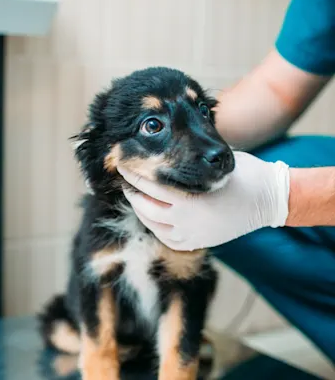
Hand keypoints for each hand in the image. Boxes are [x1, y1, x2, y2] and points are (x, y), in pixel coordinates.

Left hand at [117, 151, 289, 250]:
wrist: (269, 201)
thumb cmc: (244, 174)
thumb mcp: (215, 163)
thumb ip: (189, 163)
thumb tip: (164, 149)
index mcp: (189, 197)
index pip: (149, 185)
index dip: (133, 174)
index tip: (121, 164)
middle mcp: (186, 220)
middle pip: (145, 206)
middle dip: (131, 191)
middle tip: (124, 179)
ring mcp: (192, 234)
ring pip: (153, 224)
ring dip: (140, 209)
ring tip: (134, 195)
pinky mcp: (198, 242)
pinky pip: (167, 238)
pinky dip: (155, 226)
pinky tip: (151, 215)